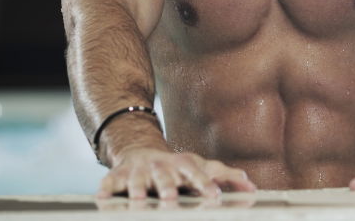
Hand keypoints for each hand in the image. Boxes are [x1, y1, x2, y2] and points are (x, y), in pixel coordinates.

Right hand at [96, 147, 257, 199]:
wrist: (141, 151)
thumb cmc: (178, 167)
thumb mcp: (202, 167)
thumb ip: (226, 177)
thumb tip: (253, 188)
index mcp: (183, 165)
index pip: (197, 173)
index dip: (205, 185)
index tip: (215, 197)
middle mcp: (161, 166)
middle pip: (165, 177)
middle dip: (168, 188)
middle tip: (172, 200)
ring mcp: (139, 171)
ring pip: (137, 181)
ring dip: (138, 191)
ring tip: (139, 203)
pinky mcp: (118, 176)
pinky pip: (110, 182)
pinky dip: (105, 188)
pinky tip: (101, 197)